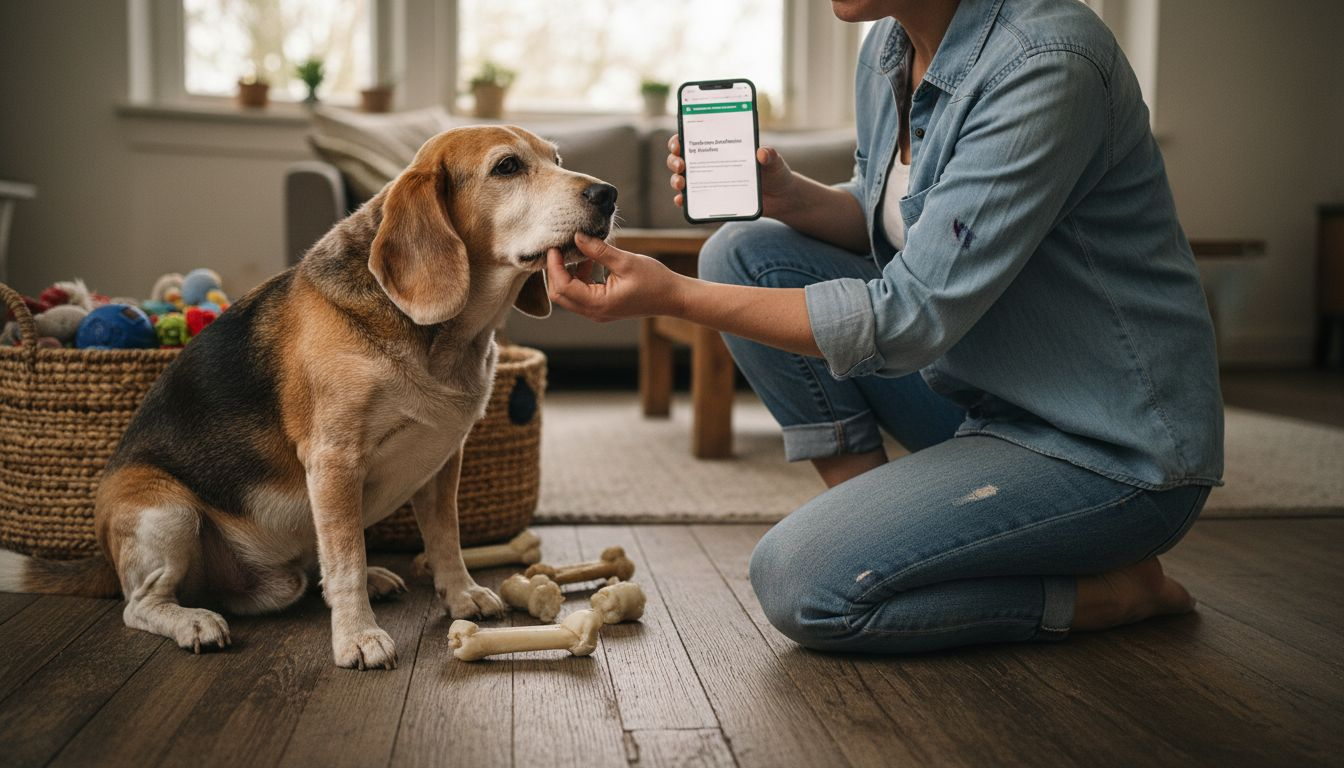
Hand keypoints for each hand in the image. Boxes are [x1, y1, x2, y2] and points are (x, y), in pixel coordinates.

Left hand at [546, 233, 687, 322]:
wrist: (673, 297)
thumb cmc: (655, 281)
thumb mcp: (625, 261)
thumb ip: (598, 250)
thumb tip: (577, 237)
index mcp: (599, 304)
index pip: (563, 287)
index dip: (554, 267)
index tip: (554, 247)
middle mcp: (595, 312)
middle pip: (560, 295)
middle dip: (555, 272)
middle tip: (559, 249)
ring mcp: (598, 312)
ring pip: (569, 295)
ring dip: (568, 274)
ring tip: (579, 253)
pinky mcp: (602, 307)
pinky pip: (581, 294)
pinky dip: (579, 278)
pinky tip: (590, 262)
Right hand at [666, 135, 797, 218]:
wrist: (781, 198)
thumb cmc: (775, 173)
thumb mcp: (774, 162)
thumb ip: (770, 156)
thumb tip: (762, 152)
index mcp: (721, 147)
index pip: (693, 139)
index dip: (680, 139)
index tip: (678, 142)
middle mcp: (710, 164)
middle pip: (682, 159)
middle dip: (674, 160)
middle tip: (680, 164)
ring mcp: (710, 182)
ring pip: (683, 179)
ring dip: (676, 180)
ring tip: (681, 183)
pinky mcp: (712, 199)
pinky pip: (693, 201)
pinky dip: (684, 201)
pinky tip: (682, 201)